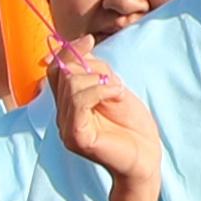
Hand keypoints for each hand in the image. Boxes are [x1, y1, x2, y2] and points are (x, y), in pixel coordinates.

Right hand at [49, 39, 159, 191]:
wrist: (146, 159)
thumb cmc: (133, 127)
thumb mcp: (114, 89)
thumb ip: (96, 71)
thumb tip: (83, 43)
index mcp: (69, 105)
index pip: (54, 70)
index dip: (68, 51)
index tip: (89, 41)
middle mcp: (62, 117)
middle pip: (63, 74)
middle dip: (92, 68)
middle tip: (114, 83)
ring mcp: (67, 128)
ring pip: (71, 84)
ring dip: (99, 80)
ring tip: (117, 92)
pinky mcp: (77, 136)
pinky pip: (79, 101)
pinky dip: (101, 90)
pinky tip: (117, 95)